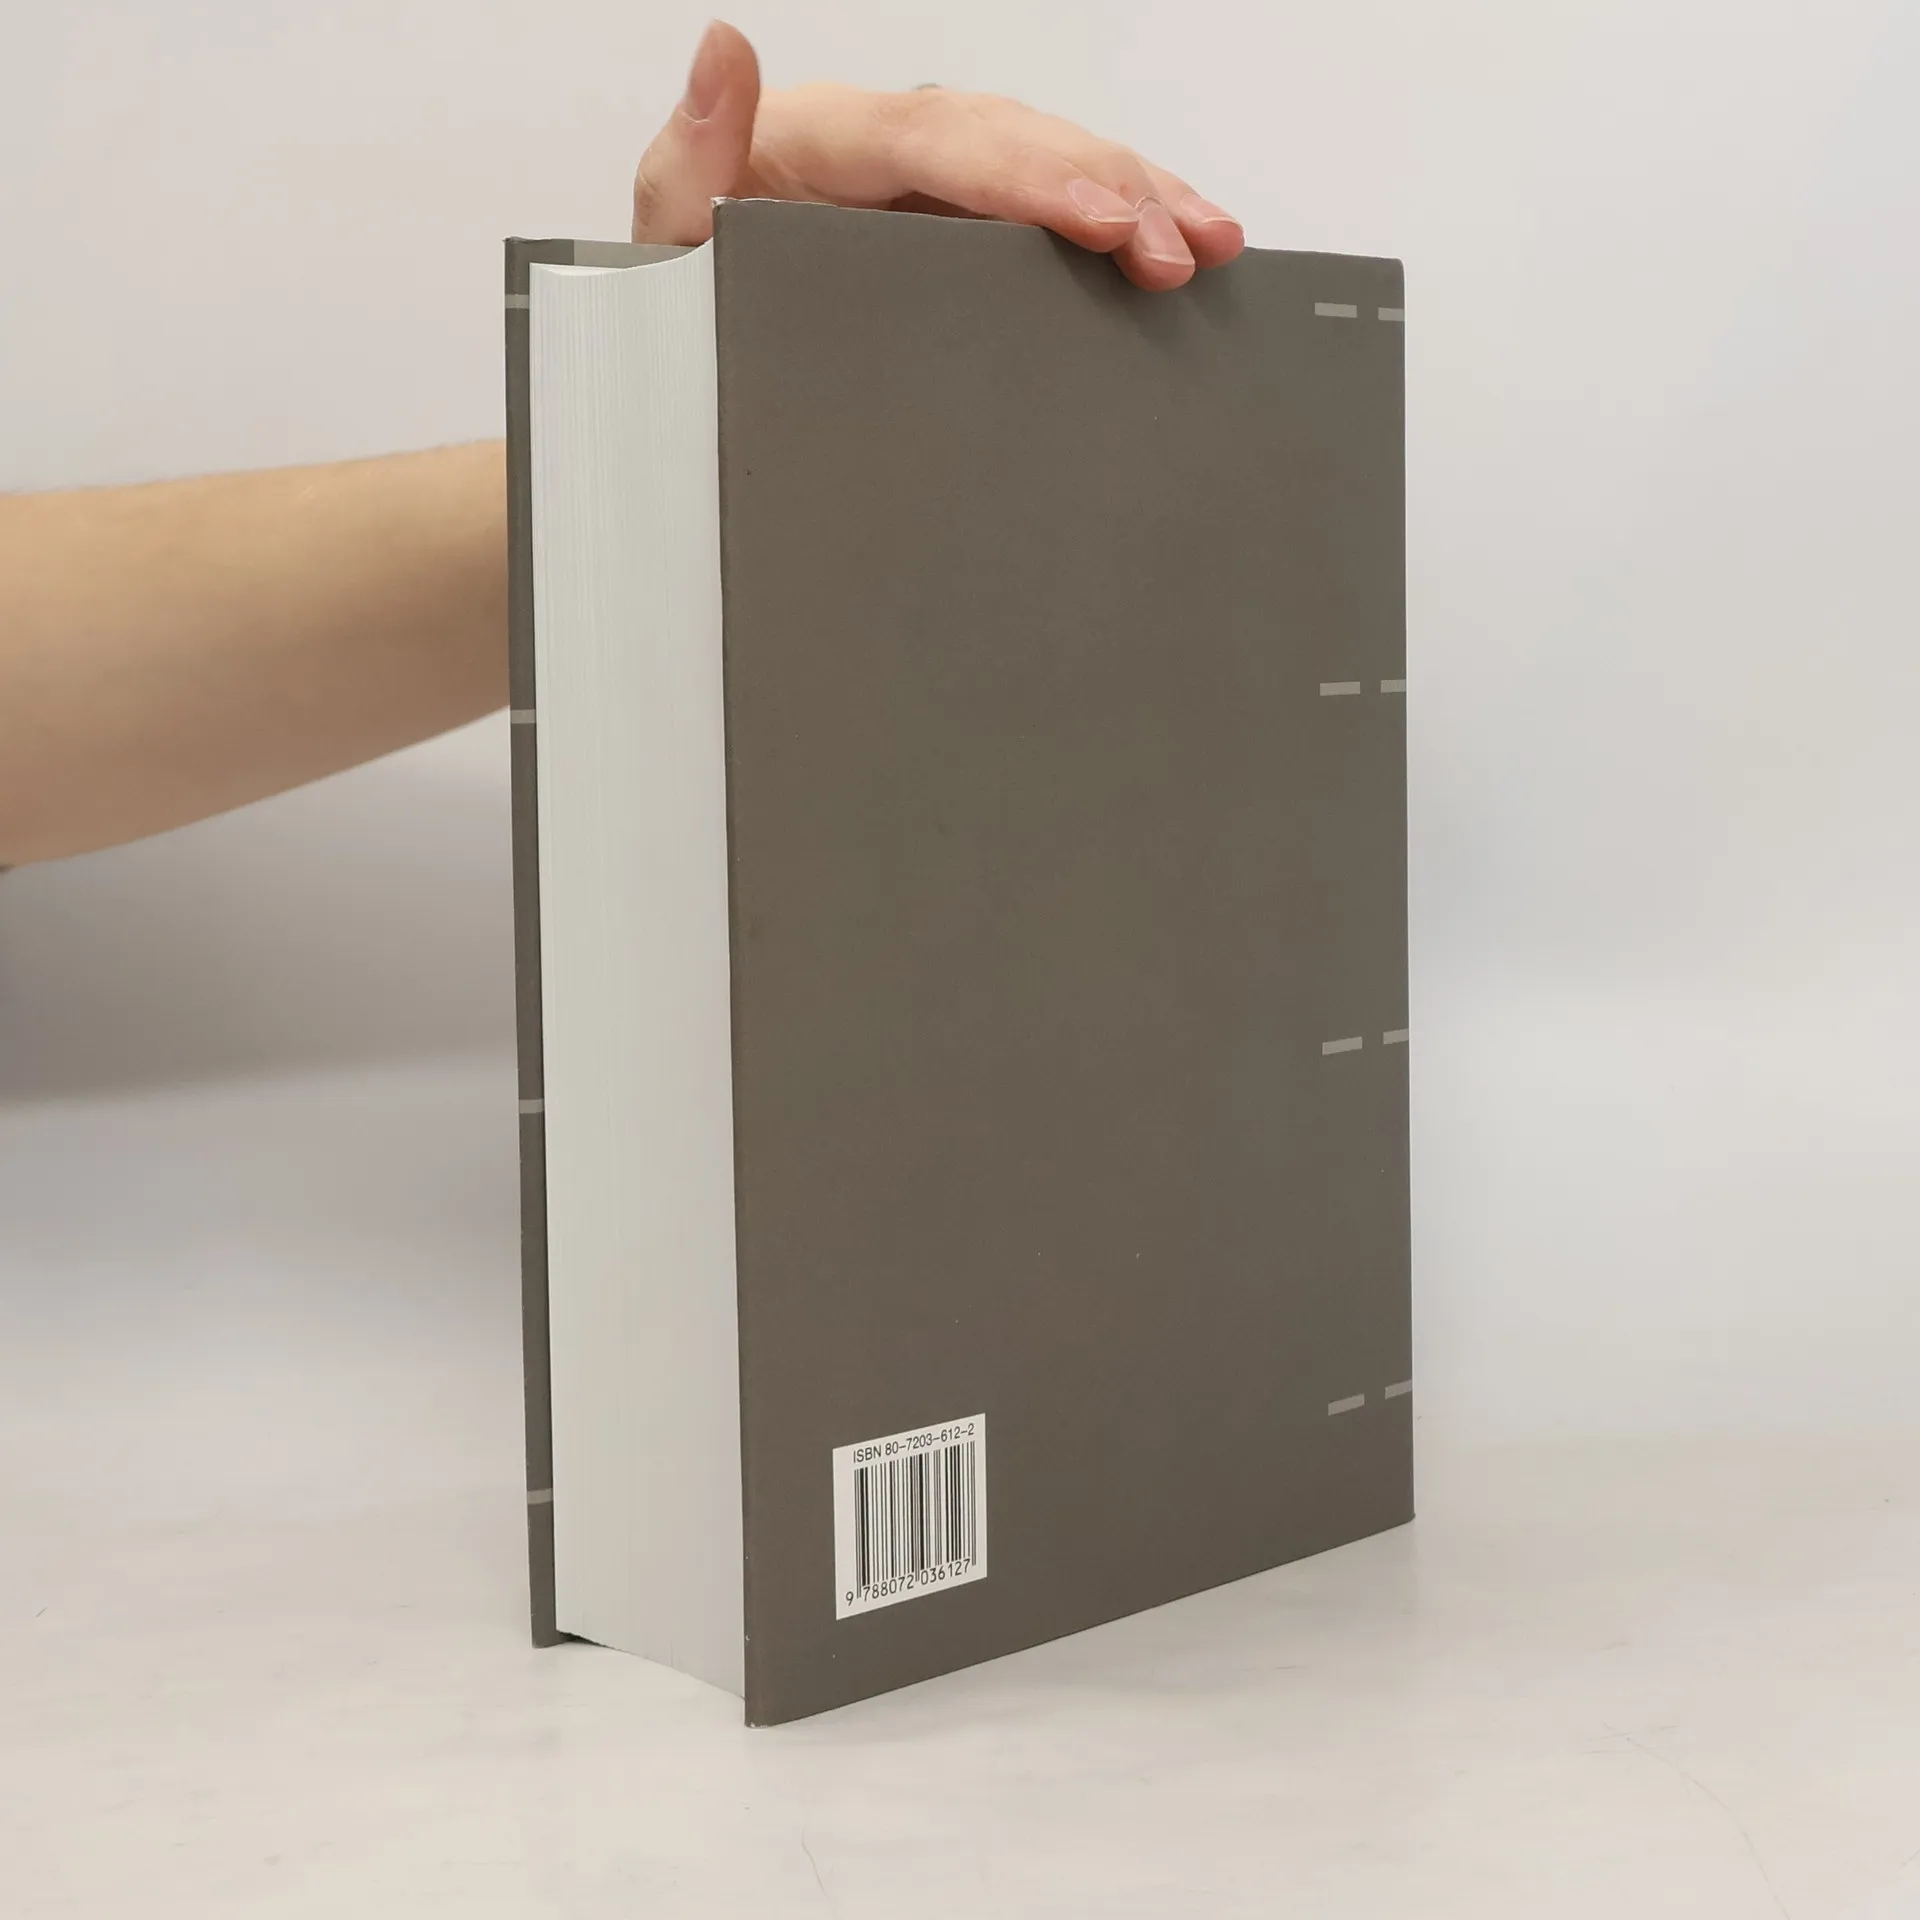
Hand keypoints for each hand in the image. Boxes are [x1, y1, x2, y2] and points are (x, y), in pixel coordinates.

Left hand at [632, 22, 1242, 290]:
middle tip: (1177, 251)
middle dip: (1111, 190)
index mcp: (827, 139)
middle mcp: (892, 139)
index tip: (1101, 224)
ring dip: (1140, 193)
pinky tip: (1180, 233)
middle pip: (1019, 142)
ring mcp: (933, 170)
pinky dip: (1122, 209)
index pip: (945, 147)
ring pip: (1052, 156)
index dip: (1031, 180)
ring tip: (1210, 239)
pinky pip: (1050, 193)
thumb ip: (691, 153)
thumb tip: (721, 48)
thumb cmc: (685, 273)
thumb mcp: (665, 226)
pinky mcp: (961, 207)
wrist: (692, 305)